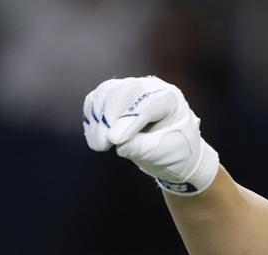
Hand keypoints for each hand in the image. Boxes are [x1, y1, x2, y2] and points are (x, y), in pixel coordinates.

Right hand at [82, 76, 219, 194]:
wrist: (174, 155)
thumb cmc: (176, 153)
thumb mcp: (163, 154)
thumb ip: (140, 147)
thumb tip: (114, 140)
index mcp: (170, 98)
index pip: (146, 104)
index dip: (128, 121)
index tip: (115, 140)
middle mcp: (149, 88)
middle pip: (122, 91)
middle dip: (109, 117)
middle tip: (104, 144)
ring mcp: (130, 90)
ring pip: (105, 93)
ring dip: (98, 119)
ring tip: (99, 145)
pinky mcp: (114, 99)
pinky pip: (96, 101)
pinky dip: (91, 119)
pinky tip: (95, 138)